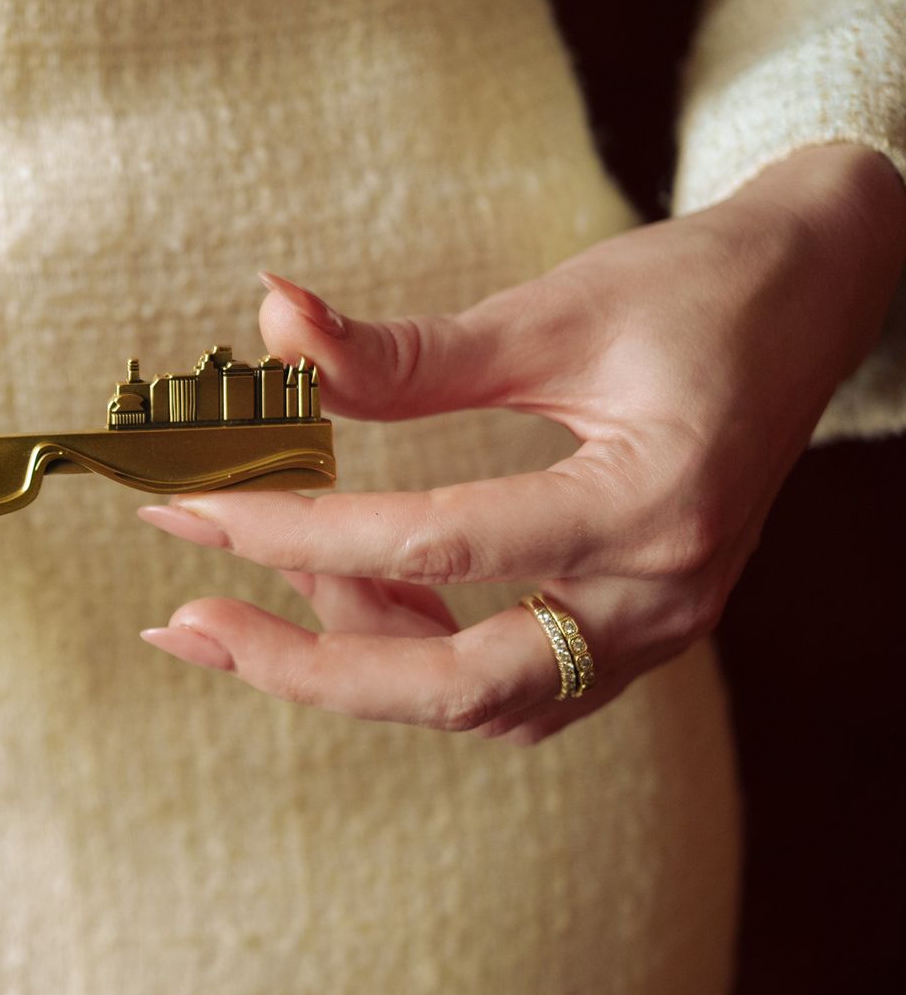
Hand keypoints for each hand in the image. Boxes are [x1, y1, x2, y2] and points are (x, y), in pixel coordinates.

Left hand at [139, 144, 905, 741]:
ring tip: (263, 576)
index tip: (194, 508)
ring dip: (354, 655)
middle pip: (458, 685)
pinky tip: (344, 589)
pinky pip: (505, 686)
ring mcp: (654, 632)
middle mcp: (661, 597)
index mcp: (651, 504)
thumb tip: (270, 319)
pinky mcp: (629, 634)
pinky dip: (413, 650)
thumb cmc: (692, 294)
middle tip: (184, 624)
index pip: (438, 547)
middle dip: (304, 665)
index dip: (298, 533)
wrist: (810, 306)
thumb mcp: (551, 310)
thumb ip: (404, 350)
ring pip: (476, 700)